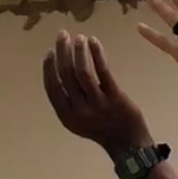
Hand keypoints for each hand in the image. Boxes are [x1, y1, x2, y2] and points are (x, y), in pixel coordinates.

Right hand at [43, 31, 153, 153]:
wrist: (128, 143)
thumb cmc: (101, 128)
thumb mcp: (77, 121)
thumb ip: (68, 101)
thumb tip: (59, 71)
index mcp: (66, 116)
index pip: (52, 88)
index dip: (48, 68)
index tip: (50, 51)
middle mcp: (80, 110)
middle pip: (66, 75)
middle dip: (63, 52)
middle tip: (63, 35)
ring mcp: (98, 104)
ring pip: (82, 72)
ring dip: (78, 51)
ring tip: (79, 37)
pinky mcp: (115, 98)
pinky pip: (103, 72)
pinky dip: (96, 54)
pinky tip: (93, 42)